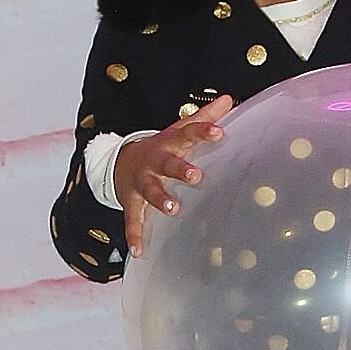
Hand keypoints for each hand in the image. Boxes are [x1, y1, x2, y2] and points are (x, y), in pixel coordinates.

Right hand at [112, 98, 234, 254]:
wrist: (121, 161)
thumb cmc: (162, 147)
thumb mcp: (179, 131)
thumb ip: (204, 118)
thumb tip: (230, 98)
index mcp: (168, 143)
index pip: (187, 134)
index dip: (202, 132)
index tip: (219, 132)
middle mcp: (154, 162)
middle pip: (167, 163)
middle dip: (180, 169)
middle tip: (197, 176)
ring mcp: (141, 183)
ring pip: (150, 191)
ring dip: (161, 200)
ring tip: (174, 209)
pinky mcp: (131, 202)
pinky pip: (132, 220)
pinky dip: (134, 235)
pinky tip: (139, 251)